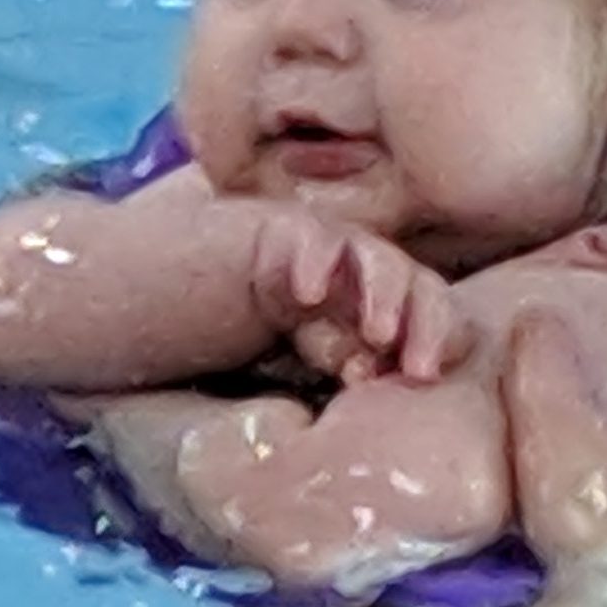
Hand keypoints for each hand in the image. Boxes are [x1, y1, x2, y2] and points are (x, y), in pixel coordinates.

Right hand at [242, 208, 468, 390]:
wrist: (169, 294)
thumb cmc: (235, 336)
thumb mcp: (296, 366)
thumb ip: (337, 363)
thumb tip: (369, 375)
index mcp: (371, 313)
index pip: (426, 321)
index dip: (436, 345)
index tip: (421, 379)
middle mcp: (358, 278)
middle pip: (419, 288)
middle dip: (427, 326)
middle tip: (419, 371)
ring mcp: (326, 249)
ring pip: (380, 261)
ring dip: (386, 297)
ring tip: (378, 334)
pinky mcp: (285, 228)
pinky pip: (317, 237)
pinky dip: (319, 262)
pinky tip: (307, 295)